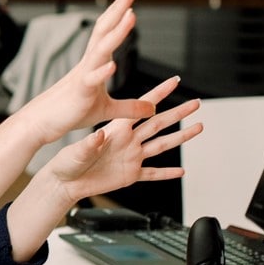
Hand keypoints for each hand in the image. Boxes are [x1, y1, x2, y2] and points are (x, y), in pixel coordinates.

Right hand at [21, 0, 155, 144]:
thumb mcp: (107, 110)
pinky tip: (112, 65)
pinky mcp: (80, 92)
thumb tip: (153, 107)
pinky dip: (102, 72)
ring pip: (101, 49)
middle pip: (105, 29)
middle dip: (119, 7)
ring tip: (131, 15)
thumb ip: (130, 107)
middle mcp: (89, 63)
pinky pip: (92, 80)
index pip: (109, 29)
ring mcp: (84, 75)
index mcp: (95, 62)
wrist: (43, 122)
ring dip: (117, 33)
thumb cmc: (72, 112)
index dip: (121, 10)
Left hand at [42, 78, 202, 204]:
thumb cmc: (67, 163)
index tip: (173, 81)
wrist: (66, 183)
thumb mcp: (77, 152)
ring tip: (198, 128)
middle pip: (159, 123)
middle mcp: (127, 141)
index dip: (158, 94)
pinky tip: (181, 171)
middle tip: (195, 103)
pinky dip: (167, 173)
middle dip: (178, 112)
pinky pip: (153, 174)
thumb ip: (90, 144)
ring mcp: (131, 157)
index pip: (141, 108)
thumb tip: (99, 135)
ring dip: (180, 137)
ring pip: (162, 145)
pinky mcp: (130, 175)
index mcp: (116, 130)